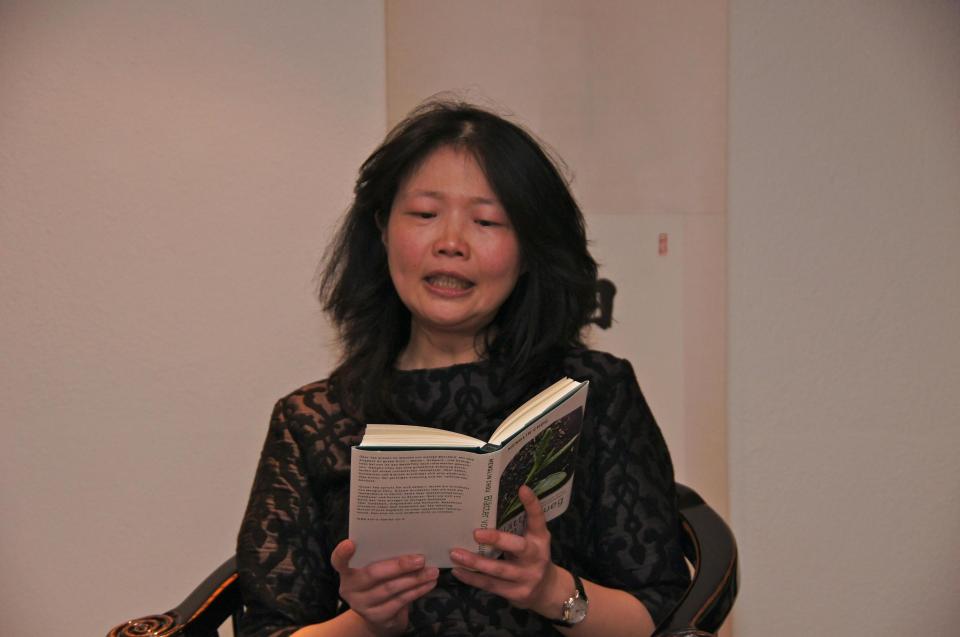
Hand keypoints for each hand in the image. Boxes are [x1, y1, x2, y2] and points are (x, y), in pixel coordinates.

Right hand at [330, 539, 438, 636]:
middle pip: (373, 574)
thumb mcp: (375, 569)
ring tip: (432, 571)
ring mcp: (362, 605)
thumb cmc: (379, 582)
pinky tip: (429, 584)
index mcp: (347, 572)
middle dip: (399, 565)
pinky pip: (400, 601)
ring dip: (415, 579)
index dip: (342, 553)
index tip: (350, 543)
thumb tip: (410, 539)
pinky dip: (417, 591)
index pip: (338, 561)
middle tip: (420, 559)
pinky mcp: (377, 617)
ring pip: (391, 588)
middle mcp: (350, 588)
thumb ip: (382, 556)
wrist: (380, 616)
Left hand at [449, 485, 563, 616]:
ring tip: (455, 554)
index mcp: (540, 538)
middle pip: (518, 547)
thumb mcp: (530, 540)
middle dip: (497, 539)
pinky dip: (473, 578)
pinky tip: (458, 571)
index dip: (532, 504)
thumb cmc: (531, 556)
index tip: (522, 488)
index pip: (538, 519)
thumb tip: (485, 506)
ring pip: (499, 570)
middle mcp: (536, 557)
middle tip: (475, 533)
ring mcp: (527, 577)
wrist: (547, 590)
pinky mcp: (517, 593)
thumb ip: (516, 526)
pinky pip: (491, 585)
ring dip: (475, 562)